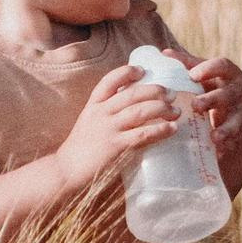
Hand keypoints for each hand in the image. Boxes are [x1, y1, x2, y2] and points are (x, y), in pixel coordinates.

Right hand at [55, 64, 179, 194]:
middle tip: (171, 94)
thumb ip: (107, 113)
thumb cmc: (81, 148)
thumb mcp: (89, 122)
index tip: (143, 70)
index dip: (127, 72)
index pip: (109, 80)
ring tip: (176, 111)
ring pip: (140, 111)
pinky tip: (172, 129)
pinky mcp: (115, 146)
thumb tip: (135, 106)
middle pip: (132, 94)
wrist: (65, 171)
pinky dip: (160, 130)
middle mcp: (100, 113)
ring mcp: (108, 129)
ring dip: (162, 108)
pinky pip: (142, 134)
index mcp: (93, 105)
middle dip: (155, 90)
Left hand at [190, 58, 241, 183]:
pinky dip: (226, 145)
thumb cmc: (217, 85)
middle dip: (212, 100)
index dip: (209, 69)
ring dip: (225, 129)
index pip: (222, 66)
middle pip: (227, 94)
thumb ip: (188, 64)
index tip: (193, 75)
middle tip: (195, 106)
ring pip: (237, 120)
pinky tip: (218, 152)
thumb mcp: (208, 74)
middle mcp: (239, 90)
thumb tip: (164, 54)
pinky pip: (236, 139)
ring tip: (214, 137)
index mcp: (229, 73)